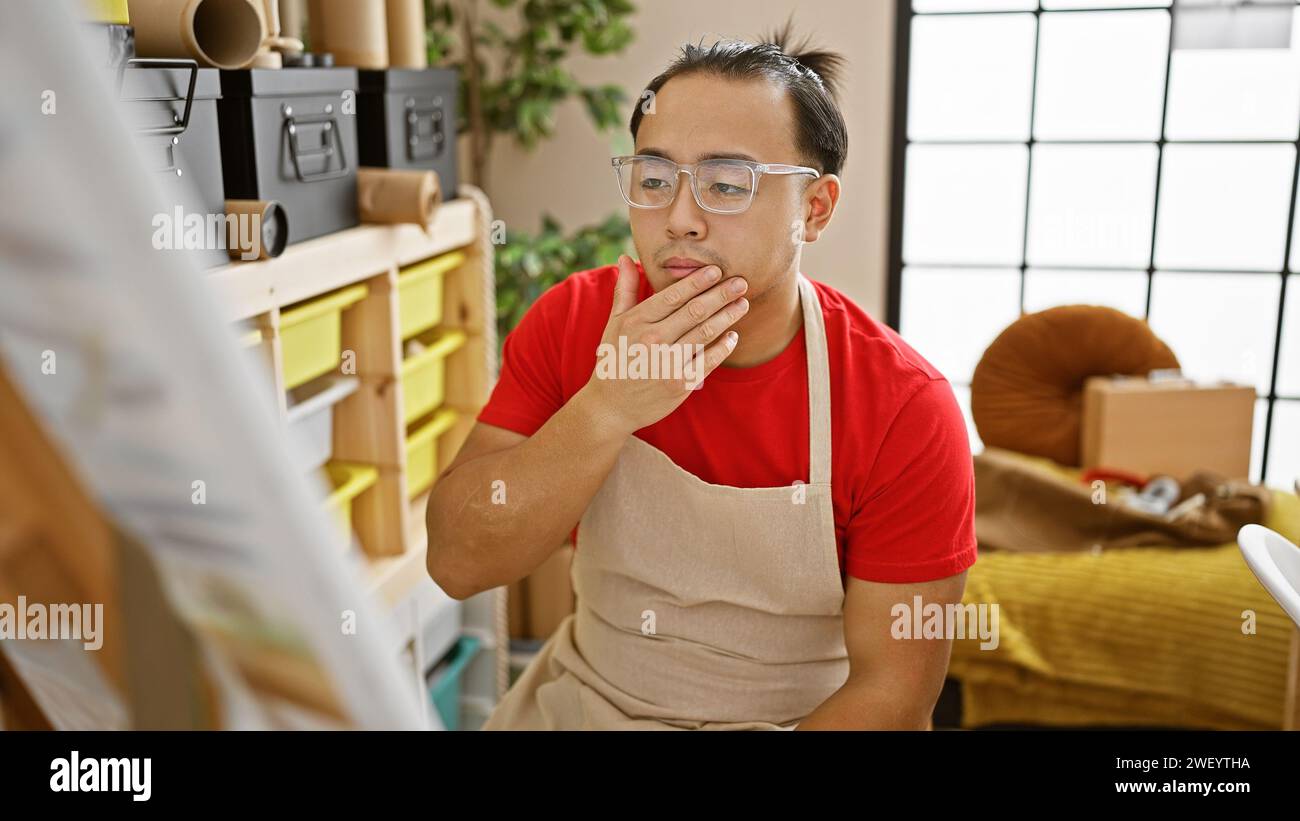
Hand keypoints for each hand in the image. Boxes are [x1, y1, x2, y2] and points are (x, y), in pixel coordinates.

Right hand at [580, 254, 748, 434]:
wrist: (611, 405)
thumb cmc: (614, 358)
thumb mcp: (614, 322)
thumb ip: (625, 289)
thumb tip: (625, 257)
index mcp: (637, 321)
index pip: (673, 296)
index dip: (697, 282)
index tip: (716, 270)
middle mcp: (652, 340)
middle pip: (694, 311)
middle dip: (721, 294)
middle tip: (741, 282)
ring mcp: (667, 362)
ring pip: (705, 332)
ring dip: (728, 316)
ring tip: (743, 303)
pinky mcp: (679, 383)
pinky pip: (708, 361)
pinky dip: (723, 347)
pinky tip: (733, 336)